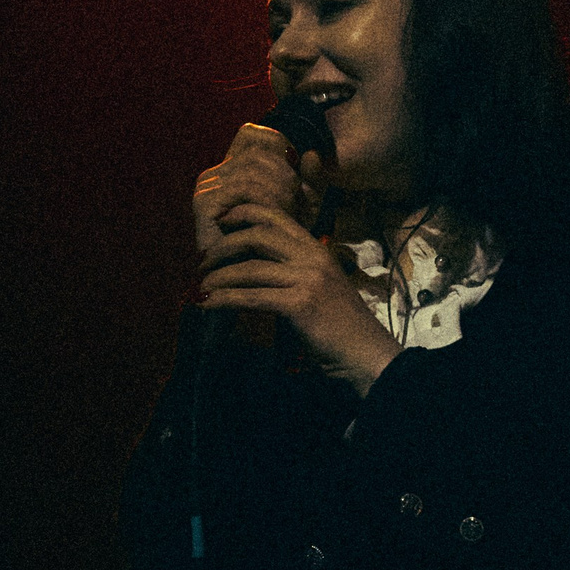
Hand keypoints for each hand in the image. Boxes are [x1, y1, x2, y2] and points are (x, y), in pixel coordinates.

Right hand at [194, 123, 324, 261]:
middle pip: (258, 154)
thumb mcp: (306, 207)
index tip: (298, 184)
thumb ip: (312, 180)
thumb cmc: (282, 242)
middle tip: (296, 205)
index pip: (257, 137)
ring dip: (277, 191)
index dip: (283, 156)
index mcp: (232, 168)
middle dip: (284, 178)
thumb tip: (312, 154)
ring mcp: (205, 187)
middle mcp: (215, 173)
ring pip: (252, 169)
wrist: (259, 282)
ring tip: (287, 214)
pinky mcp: (204, 204)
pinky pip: (244, 188)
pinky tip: (275, 218)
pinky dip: (266, 200)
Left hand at [200, 204, 400, 396]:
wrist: (368, 357)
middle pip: (258, 234)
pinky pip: (251, 297)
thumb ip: (293, 274)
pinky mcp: (300, 305)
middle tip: (203, 261)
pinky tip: (209, 304)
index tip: (221, 221)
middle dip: (224, 245)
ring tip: (201, 286)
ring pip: (250, 267)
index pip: (276, 216)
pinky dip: (224, 299)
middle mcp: (313, 258)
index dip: (243, 212)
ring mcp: (308, 279)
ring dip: (218, 276)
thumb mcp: (320, 289)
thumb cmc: (342, 329)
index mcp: (317, 250)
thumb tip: (253, 270)